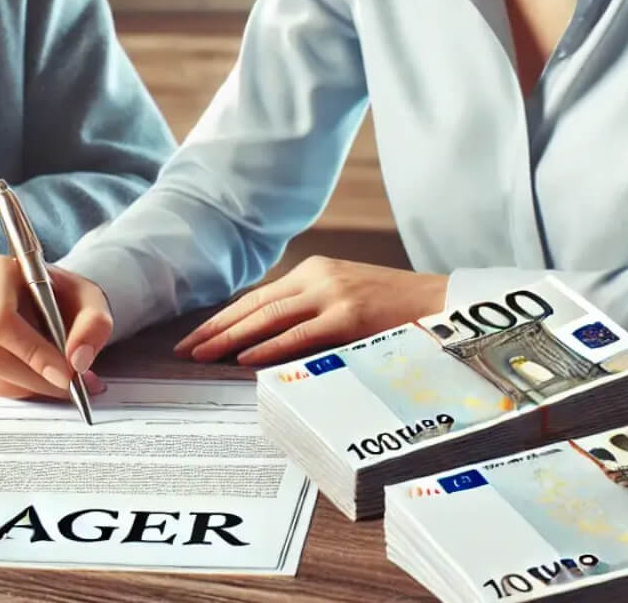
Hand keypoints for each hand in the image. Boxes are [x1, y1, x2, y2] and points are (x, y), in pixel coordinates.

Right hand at [0, 255, 110, 400]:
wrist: (47, 299)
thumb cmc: (64, 295)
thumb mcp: (90, 299)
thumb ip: (94, 324)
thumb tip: (77, 359)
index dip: (32, 352)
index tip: (66, 373)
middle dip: (34, 377)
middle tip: (70, 384)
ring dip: (30, 387)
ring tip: (61, 380)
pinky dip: (19, 389)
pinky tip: (39, 376)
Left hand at [173, 256, 447, 366]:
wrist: (443, 305)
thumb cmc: (395, 310)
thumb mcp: (347, 300)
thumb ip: (311, 313)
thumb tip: (265, 341)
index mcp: (315, 270)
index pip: (258, 296)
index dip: (224, 317)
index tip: (195, 335)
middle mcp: (318, 277)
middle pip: (255, 305)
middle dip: (216, 328)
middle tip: (184, 349)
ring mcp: (333, 295)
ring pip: (269, 318)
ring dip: (231, 338)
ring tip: (201, 354)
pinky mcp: (349, 317)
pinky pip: (300, 335)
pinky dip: (269, 347)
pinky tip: (244, 358)